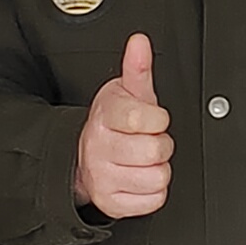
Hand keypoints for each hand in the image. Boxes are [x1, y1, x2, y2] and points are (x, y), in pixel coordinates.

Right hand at [74, 32, 173, 218]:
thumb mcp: (125, 92)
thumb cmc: (113, 124)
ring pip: (157, 177)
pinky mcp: (111, 201)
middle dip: (161, 144)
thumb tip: (140, 43)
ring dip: (158, 169)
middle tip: (149, 140)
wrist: (85, 155)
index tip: (153, 118)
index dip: (157, 119)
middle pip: (154, 151)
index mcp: (105, 117)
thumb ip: (137, 67)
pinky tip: (141, 177)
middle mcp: (99, 148)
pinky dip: (153, 192)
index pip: (140, 118)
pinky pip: (153, 201)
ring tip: (144, 159)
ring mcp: (103, 177)